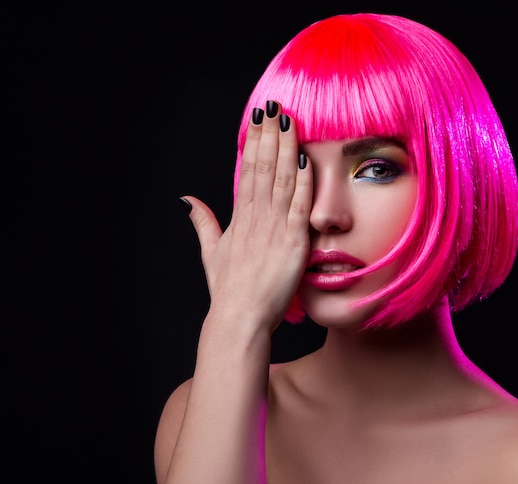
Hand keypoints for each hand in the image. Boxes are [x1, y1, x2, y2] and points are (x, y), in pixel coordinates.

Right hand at [184, 100, 311, 332]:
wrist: (239, 319)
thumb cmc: (228, 290)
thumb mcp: (211, 253)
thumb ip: (203, 223)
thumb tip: (187, 200)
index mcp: (239, 218)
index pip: (247, 170)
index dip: (254, 142)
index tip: (258, 119)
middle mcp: (255, 218)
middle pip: (262, 167)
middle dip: (269, 135)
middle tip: (274, 106)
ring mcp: (274, 229)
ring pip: (280, 180)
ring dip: (286, 148)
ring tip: (290, 121)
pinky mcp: (292, 243)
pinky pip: (299, 206)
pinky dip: (303, 182)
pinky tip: (306, 159)